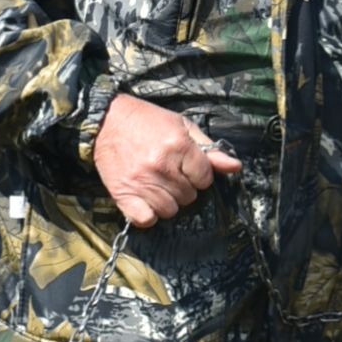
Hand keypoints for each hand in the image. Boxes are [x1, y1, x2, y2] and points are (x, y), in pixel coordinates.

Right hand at [92, 95, 241, 227]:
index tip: (187, 167)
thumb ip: (209, 149)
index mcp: (178, 146)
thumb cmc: (147, 121)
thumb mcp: (182, 126)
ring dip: (167, 201)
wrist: (106, 121)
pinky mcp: (123, 195)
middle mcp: (161, 166)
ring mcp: (142, 182)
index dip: (199, 174)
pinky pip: (146, 219)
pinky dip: (148, 214)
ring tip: (157, 184)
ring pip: (170, 211)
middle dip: (183, 187)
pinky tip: (146, 199)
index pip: (205, 179)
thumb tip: (235, 167)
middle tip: (169, 173)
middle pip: (189, 196)